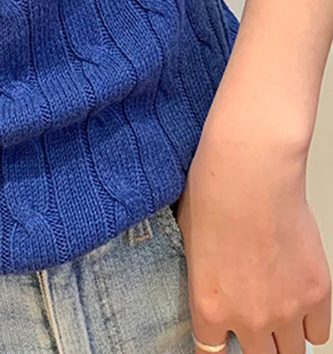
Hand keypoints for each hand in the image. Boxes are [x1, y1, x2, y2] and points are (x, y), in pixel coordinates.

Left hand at [175, 117, 330, 353]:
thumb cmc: (214, 191)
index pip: (210, 353)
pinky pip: (319, 332)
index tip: (222, 336)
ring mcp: (287, 310)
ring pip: (291, 353)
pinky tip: (301, 308)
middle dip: (253, 343)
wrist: (252, 170)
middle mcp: (248, 318)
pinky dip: (310, 324)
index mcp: (208, 306)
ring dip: (283, 339)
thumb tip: (210, 277)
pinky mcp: (318, 294)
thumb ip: (202, 273)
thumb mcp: (187, 239)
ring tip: (278, 318)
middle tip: (252, 321)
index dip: (217, 343)